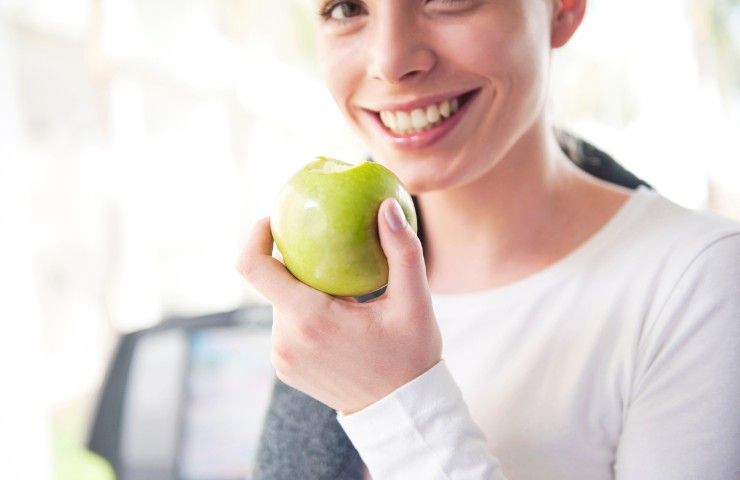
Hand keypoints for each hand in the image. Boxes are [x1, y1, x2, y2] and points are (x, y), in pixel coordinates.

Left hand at [236, 198, 441, 413]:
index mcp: (309, 319)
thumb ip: (402, 251)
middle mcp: (285, 340)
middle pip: (273, 282)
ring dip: (304, 289)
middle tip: (329, 247)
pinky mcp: (285, 369)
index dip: (255, 236)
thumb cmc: (411, 357)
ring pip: (281, 304)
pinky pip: (286, 326)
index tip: (274, 218)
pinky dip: (305, 312)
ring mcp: (281, 358)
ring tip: (341, 286)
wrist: (402, 414)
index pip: (254, 268)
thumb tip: (387, 207)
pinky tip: (338, 313)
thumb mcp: (415, 303)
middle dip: (297, 262)